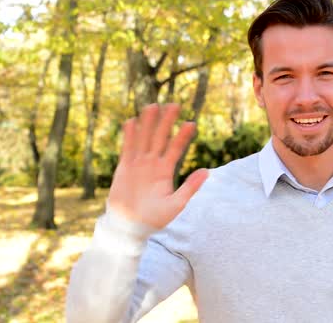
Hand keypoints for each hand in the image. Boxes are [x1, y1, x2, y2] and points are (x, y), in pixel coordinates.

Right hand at [107, 103, 207, 228]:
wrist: (130, 227)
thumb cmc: (154, 219)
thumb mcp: (176, 204)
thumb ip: (190, 188)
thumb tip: (208, 171)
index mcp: (166, 171)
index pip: (175, 149)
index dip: (182, 137)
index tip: (191, 124)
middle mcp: (153, 164)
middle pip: (161, 138)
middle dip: (167, 122)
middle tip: (175, 105)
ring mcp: (138, 164)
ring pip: (144, 139)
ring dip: (148, 124)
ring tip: (153, 106)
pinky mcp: (124, 167)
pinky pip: (127, 148)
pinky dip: (130, 135)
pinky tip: (132, 122)